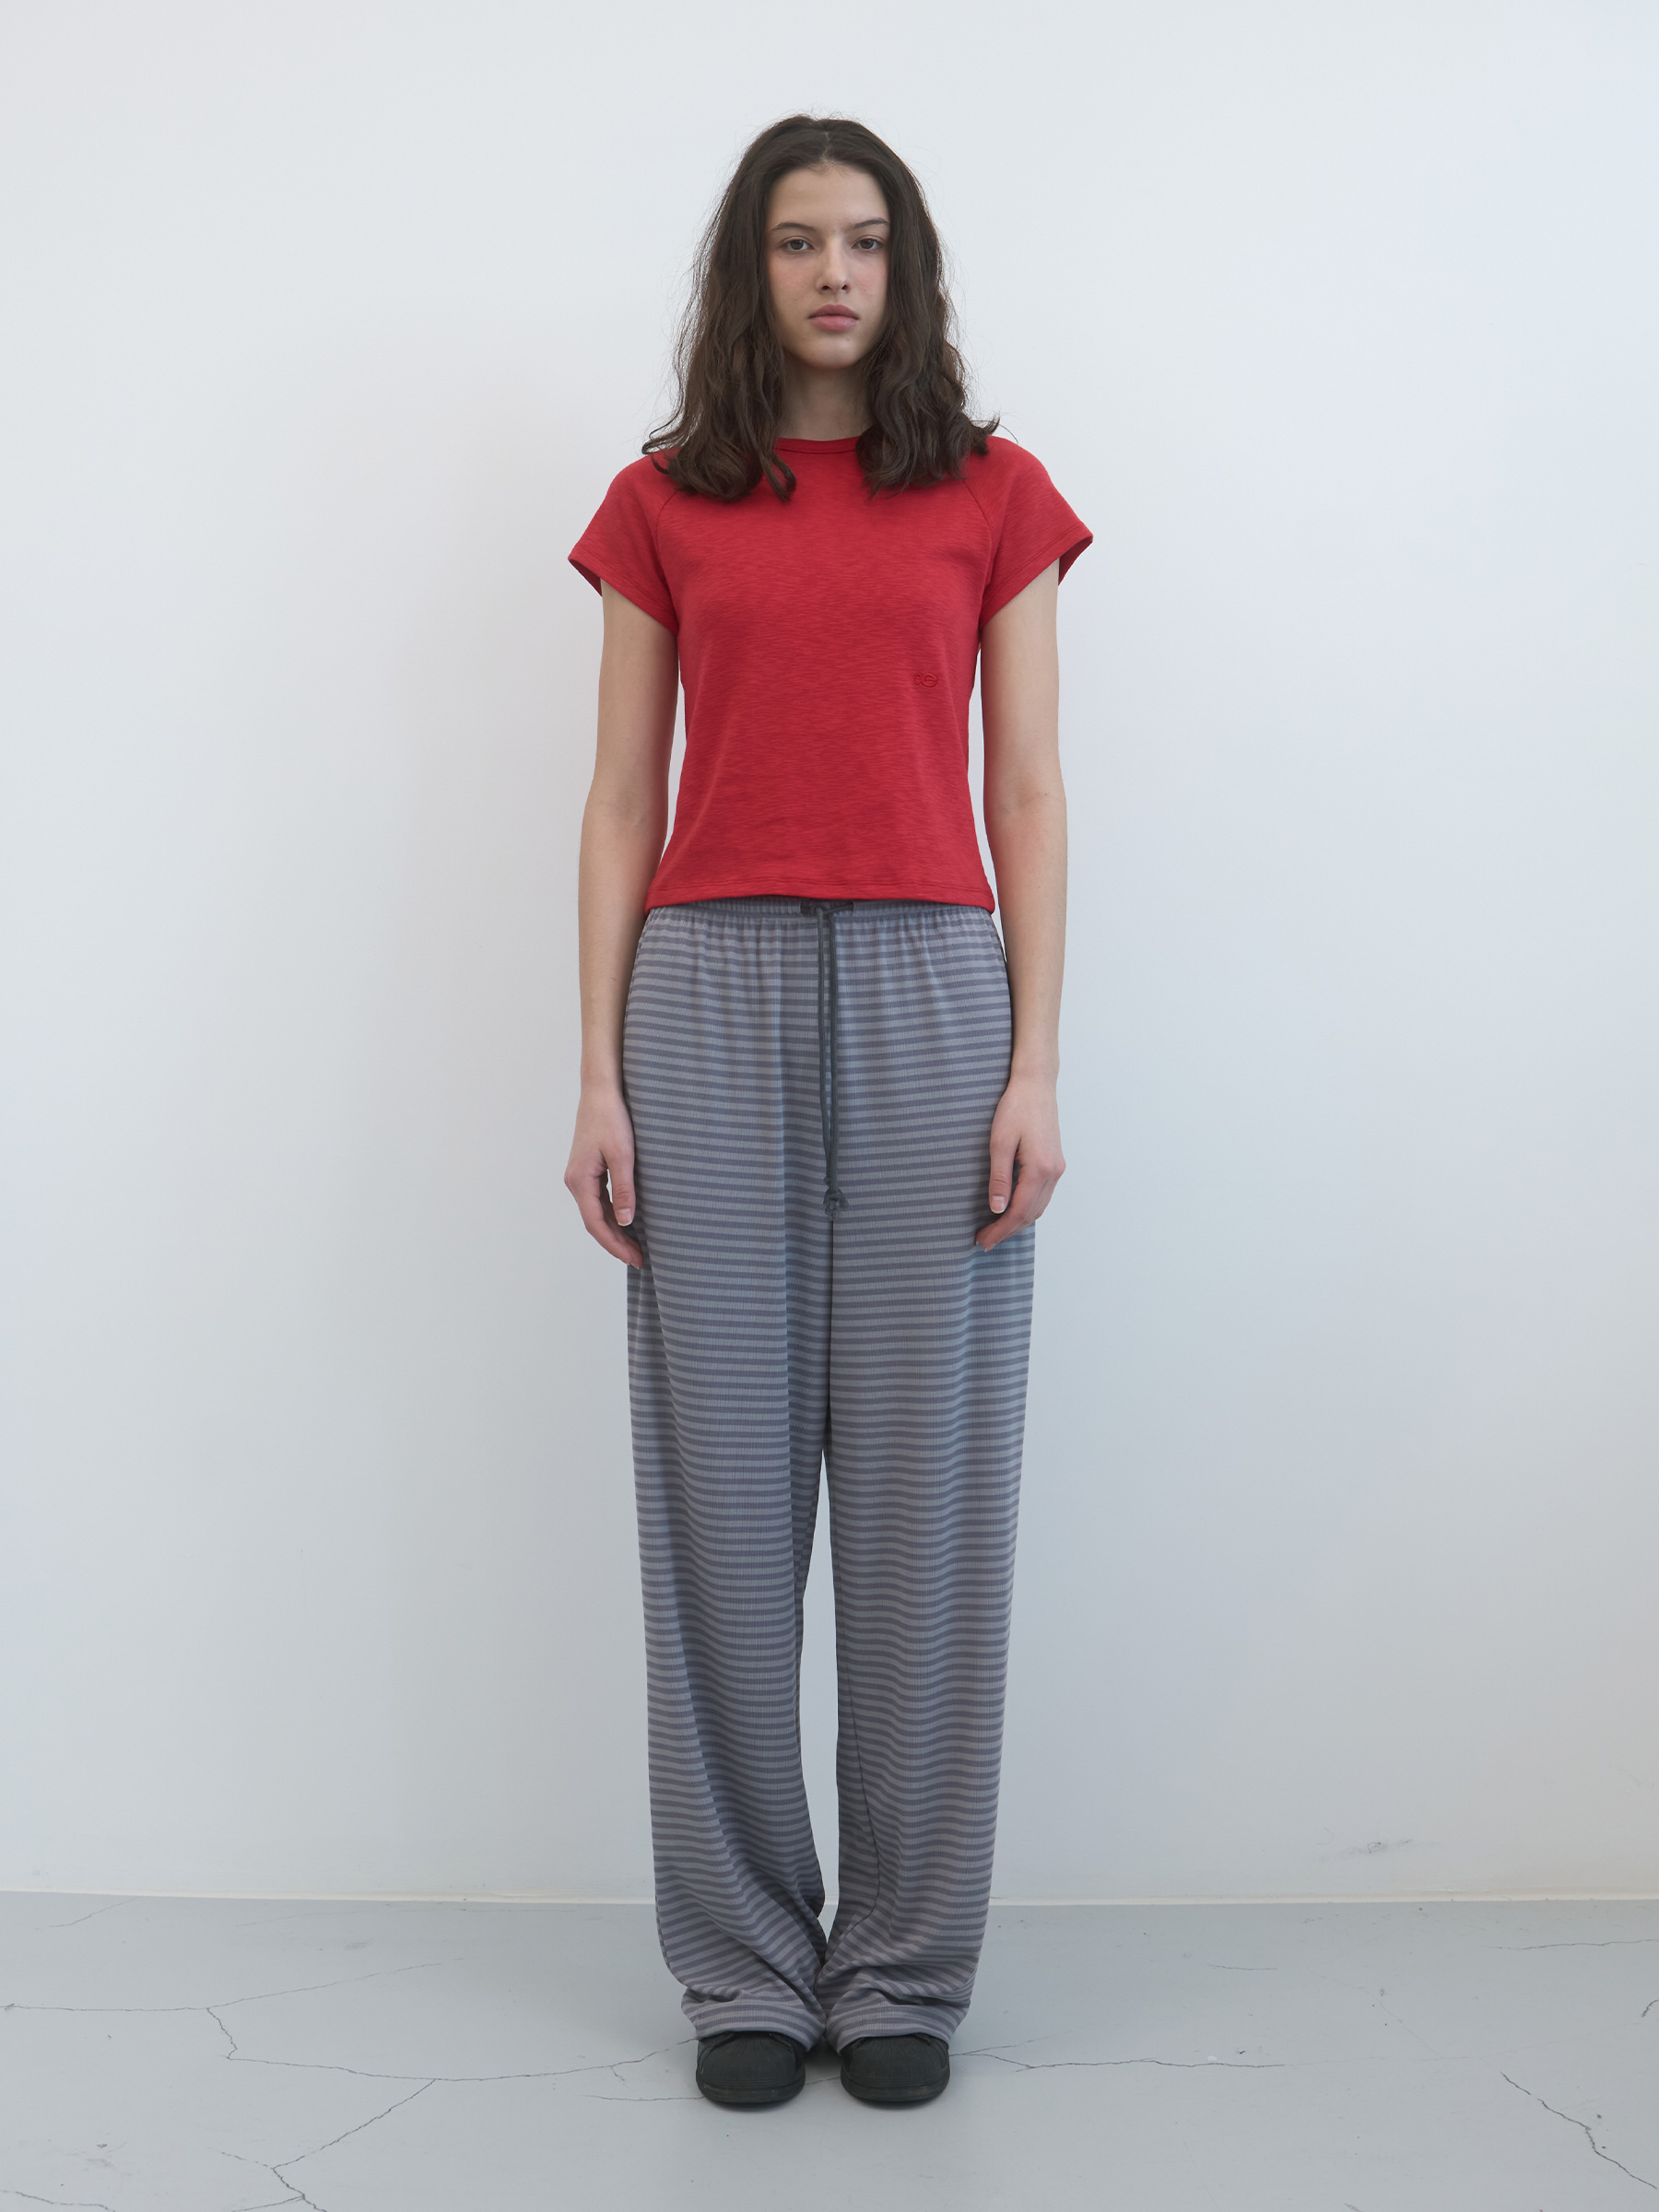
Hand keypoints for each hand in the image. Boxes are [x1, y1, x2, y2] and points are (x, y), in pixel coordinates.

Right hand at [564, 1082, 642, 1266]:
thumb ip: (625, 1190)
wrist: (601, 1091)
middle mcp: (575, 1181)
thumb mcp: (623, 1155)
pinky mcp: (587, 1169)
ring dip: (615, 1230)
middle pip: (595, 1222)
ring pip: (596, 1212)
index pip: (596, 1224)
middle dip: (616, 1242)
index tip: (634, 1259)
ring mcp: (580, 1175)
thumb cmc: (612, 1118)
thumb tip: (625, 1222)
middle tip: (640, 1259)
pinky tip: (627, 1221)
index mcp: (580, 1180)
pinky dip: (612, 1214)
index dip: (615, 1245)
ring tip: (636, 1247)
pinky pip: (598, 1200)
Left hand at [977, 1072, 1064, 1250]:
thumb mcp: (999, 1142)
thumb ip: (999, 1177)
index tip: (982, 1240)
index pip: (1019, 1211)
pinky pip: (1042, 1195)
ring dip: (1018, 1222)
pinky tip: (1012, 1210)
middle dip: (1007, 1230)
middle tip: (984, 1241)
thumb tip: (997, 1208)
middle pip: (1031, 1214)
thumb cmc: (1015, 1108)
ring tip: (995, 1230)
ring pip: (1039, 1207)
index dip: (1000, 1229)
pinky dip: (1027, 1208)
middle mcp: (1053, 1172)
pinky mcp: (1055, 1163)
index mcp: (1040, 1169)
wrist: (1036, 1085)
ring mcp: (1057, 1168)